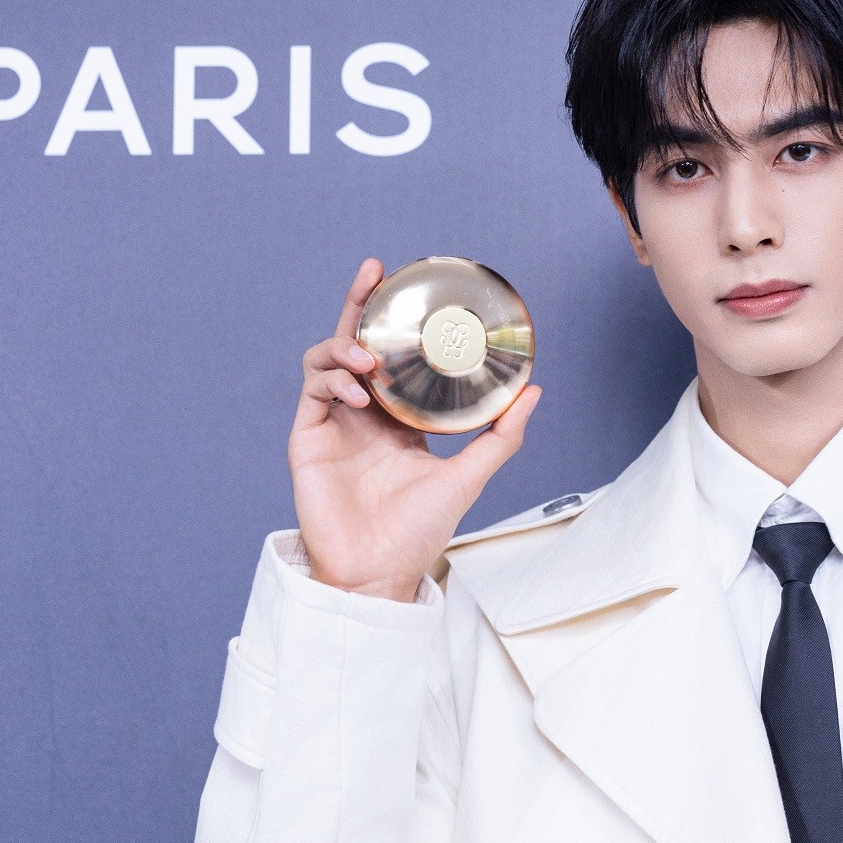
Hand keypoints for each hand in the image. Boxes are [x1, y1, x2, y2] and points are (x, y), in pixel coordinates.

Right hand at [288, 259, 542, 602]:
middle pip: (355, 342)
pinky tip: (358, 389)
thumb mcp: (468, 476)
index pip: (394, 355)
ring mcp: (333, 423)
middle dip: (360, 303)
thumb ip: (500, 436)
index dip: (396, 320)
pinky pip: (313, 391)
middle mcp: (363, 414)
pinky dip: (333, 380)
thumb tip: (534, 391)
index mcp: (398, 418)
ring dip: (345, 345)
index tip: (411, 287)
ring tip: (369, 356)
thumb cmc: (418, 532)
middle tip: (374, 270)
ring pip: (326, 360)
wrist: (378, 572)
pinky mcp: (308, 439)